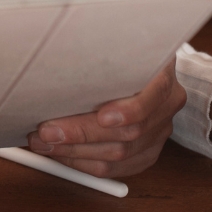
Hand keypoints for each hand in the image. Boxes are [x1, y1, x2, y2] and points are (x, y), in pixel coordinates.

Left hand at [25, 58, 184, 178]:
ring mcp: (159, 132)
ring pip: (119, 156)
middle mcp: (166, 107)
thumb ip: (99, 53)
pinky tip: (62, 155)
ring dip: (76, 153)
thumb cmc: (123, 50)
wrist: (145, 60)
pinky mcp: (148, 152)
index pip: (150, 98)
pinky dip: (85, 164)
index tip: (102, 116)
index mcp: (163, 77)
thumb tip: (56, 63)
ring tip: (45, 143)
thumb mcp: (117, 42)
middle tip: (47, 131)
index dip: (129, 111)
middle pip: (129, 133)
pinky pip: (117, 169)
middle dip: (82, 134)